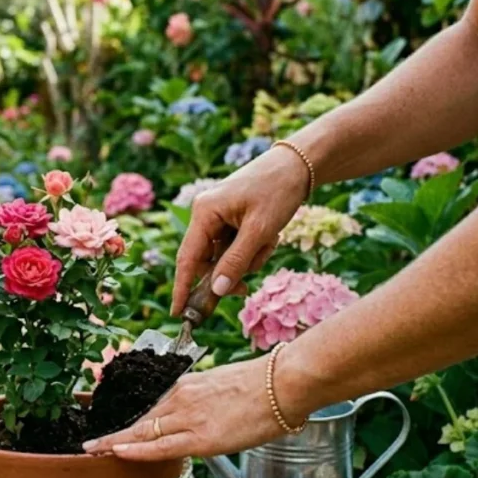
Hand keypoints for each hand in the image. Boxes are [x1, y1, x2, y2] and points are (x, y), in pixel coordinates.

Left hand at [82, 357, 296, 460]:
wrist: (282, 383)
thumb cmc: (262, 387)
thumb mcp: (221, 388)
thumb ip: (203, 403)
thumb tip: (200, 419)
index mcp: (185, 387)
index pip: (148, 406)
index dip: (126, 417)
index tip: (104, 420)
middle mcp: (180, 399)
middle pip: (139, 419)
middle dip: (111, 430)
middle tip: (88, 439)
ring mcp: (189, 417)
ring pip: (143, 431)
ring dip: (114, 441)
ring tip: (91, 449)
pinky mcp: (201, 437)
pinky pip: (161, 446)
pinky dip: (135, 449)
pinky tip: (114, 451)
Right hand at [171, 146, 307, 315]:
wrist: (298, 164)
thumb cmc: (278, 191)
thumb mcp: (260, 231)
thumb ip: (236, 262)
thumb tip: (216, 291)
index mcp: (204, 213)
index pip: (187, 259)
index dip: (182, 288)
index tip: (178, 314)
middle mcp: (204, 214)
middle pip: (206, 261)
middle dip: (230, 272)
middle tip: (247, 288)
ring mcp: (217, 216)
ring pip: (224, 256)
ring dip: (248, 258)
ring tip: (270, 241)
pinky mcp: (230, 218)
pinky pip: (235, 246)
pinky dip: (253, 248)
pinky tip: (270, 235)